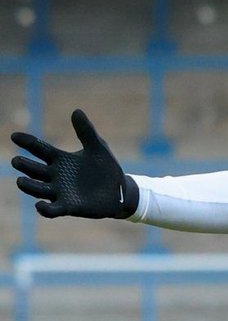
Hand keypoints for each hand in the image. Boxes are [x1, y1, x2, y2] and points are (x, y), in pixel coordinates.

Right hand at [12, 109, 138, 218]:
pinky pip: (52, 209)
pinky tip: (40, 204)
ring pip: (38, 189)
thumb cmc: (106, 168)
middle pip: (34, 170)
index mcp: (60, 159)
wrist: (120, 190)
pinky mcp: (68, 206)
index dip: (27, 143)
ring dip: (29, 186)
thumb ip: (86, 131)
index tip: (14, 136)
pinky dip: (45, 209)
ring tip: (20, 180)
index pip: (39, 149)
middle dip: (24, 166)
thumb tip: (76, 111)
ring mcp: (60, 192)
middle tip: (17, 160)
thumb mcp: (97, 147)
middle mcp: (55, 176)